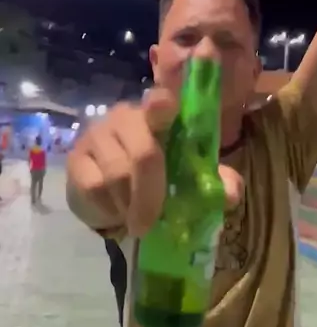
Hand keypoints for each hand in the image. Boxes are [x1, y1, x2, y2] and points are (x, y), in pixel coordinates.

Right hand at [67, 71, 242, 237]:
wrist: (113, 198)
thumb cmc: (158, 180)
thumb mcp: (189, 180)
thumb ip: (214, 182)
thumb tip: (229, 194)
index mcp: (160, 116)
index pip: (161, 102)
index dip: (163, 104)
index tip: (166, 106)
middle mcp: (127, 117)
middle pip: (144, 154)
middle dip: (152, 196)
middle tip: (150, 224)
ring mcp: (98, 135)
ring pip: (117, 175)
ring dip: (130, 206)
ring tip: (135, 219)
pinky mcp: (77, 158)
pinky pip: (94, 187)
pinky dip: (108, 208)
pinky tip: (114, 212)